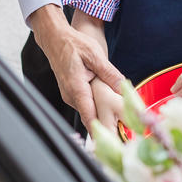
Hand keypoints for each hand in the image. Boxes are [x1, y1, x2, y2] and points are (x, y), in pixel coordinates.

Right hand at [29, 4, 123, 127]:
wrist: (56, 39)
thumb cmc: (73, 44)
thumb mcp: (95, 55)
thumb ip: (109, 73)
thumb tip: (123, 87)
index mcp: (76, 88)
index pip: (89, 116)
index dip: (99, 131)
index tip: (110, 142)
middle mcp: (71, 96)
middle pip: (91, 116)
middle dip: (107, 121)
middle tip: (125, 128)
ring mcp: (70, 96)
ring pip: (90, 109)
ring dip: (103, 110)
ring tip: (120, 111)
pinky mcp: (72, 93)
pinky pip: (86, 103)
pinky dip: (97, 102)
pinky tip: (106, 96)